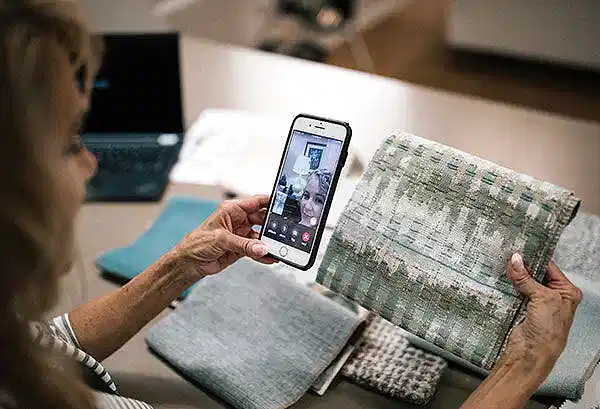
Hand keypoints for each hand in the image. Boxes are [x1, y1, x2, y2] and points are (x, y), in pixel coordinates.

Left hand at [170, 195, 275, 277]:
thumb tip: (262, 248)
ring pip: (261, 236)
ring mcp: (241, 234)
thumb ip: (244, 245)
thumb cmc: (196, 243)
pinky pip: (257, 249)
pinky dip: (264, 254)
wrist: (189, 263)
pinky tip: (270, 257)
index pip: (256, 202)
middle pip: (262, 219)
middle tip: (285, 230)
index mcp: (232, 210)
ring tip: (278, 247)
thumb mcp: (221, 240)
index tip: (284, 204)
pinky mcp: (241, 248)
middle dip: (273, 225)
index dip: (271, 201)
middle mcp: (238, 220)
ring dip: (269, 242)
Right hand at [500, 253, 582, 380]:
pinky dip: (507, 285)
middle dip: (522, 266)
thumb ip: (527, 279)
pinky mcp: (522, 308)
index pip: (549, 267)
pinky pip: (514, 291)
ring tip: (502, 263)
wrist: (531, 353)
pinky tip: (500, 277)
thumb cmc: (548, 331)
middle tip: (508, 254)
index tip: (520, 249)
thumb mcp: (542, 299)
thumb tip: (516, 260)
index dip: (534, 258)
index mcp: (566, 292)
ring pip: (523, 282)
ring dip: (513, 275)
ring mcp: (536, 302)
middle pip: (535, 274)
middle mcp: (552, 296)